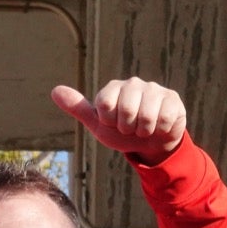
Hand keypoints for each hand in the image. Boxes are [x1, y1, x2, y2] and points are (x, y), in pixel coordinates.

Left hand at [51, 78, 186, 165]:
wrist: (150, 143)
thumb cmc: (121, 132)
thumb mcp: (98, 124)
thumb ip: (78, 108)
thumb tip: (54, 90)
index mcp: (112, 88)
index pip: (105, 105)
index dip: (109, 121)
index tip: (112, 123)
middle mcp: (133, 84)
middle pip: (126, 110)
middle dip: (126, 128)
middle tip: (129, 128)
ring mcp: (154, 89)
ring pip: (146, 116)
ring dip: (143, 131)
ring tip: (143, 128)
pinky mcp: (172, 98)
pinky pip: (164, 119)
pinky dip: (159, 130)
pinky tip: (158, 127)